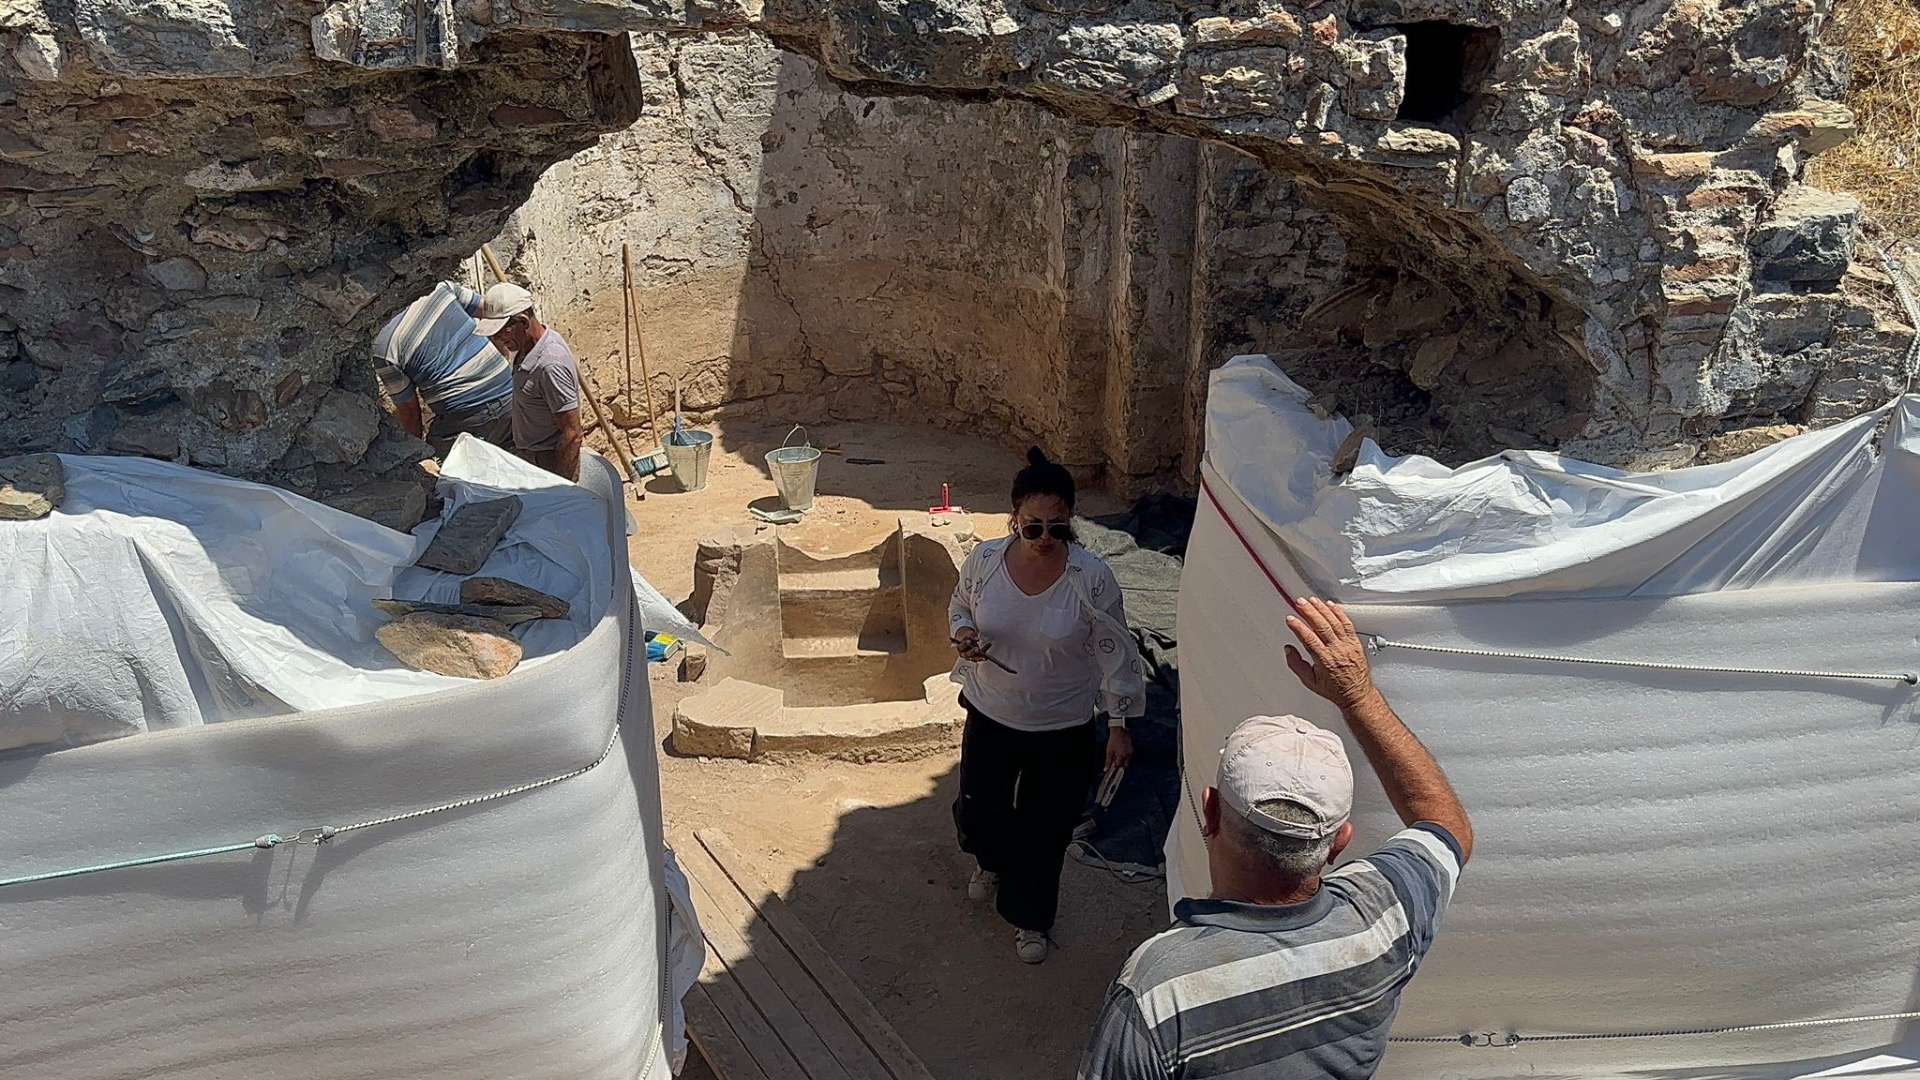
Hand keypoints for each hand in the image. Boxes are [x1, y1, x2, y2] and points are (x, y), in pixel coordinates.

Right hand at [953, 627, 987, 660]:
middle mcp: (964, 654)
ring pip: (974, 658)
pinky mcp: (975, 657)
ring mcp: (970, 657)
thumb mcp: (967, 634)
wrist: (967, 640)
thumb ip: (971, 635)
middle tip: (977, 649)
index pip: (960, 647)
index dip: (965, 645)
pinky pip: (981, 655)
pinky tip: (988, 645)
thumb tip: (976, 638)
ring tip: (985, 657)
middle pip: (967, 654)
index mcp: (959, 648)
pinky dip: (985, 650)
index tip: (969, 641)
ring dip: (980, 657)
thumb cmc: (966, 638)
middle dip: (972, 652)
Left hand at [1104, 727, 1132, 771]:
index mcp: (1122, 755)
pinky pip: (1128, 756)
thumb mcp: (1109, 751)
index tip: (1111, 770)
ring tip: (1116, 759)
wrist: (1120, 730)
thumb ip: (1108, 761)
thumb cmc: (1114, 740)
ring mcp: (1130, 752)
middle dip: (1120, 768)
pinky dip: (1124, 757)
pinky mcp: (1131, 749)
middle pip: (1124, 766)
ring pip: (1127, 761)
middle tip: (1114, 767)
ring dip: (1121, 762)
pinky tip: (1119, 754)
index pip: (1119, 766)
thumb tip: (1106, 769)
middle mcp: (1128, 754)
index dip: (1114, 769)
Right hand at [1284, 597, 1380, 712]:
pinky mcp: (1355, 642)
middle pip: (1321, 626)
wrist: (1356, 694)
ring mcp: (1347, 645)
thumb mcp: (1310, 682)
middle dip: (1309, 612)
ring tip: (1312, 600)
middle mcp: (1337, 651)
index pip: (1309, 639)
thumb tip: (1288, 649)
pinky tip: (1331, 605)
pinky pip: (1347, 624)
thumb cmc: (1334, 689)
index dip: (1298, 627)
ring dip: (1322, 609)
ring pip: (1334, 622)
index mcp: (1324, 661)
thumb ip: (1296, 664)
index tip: (1290, 619)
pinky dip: (1339, 613)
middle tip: (1299, 602)